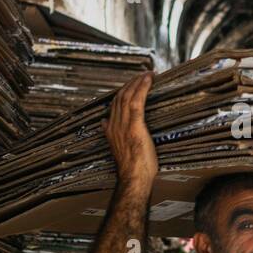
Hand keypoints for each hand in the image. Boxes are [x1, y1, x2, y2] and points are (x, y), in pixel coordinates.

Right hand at [103, 72, 157, 190]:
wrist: (133, 179)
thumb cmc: (131, 169)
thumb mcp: (118, 149)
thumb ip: (110, 135)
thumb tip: (103, 123)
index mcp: (110, 130)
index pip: (114, 105)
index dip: (122, 92)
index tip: (131, 84)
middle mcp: (115, 125)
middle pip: (120, 97)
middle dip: (131, 84)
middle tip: (142, 75)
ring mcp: (124, 125)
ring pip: (127, 96)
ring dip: (138, 82)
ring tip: (147, 74)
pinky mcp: (135, 126)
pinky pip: (137, 102)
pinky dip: (142, 88)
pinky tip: (149, 79)